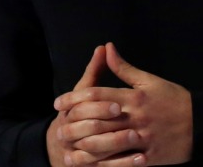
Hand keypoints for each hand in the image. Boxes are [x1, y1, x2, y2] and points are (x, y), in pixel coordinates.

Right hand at [48, 45, 127, 166]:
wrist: (61, 142)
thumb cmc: (78, 111)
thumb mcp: (84, 91)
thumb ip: (95, 71)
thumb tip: (105, 47)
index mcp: (71, 108)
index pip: (83, 105)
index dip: (100, 105)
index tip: (119, 105)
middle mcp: (70, 128)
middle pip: (88, 127)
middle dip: (108, 126)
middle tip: (131, 124)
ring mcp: (78, 148)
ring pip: (96, 149)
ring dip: (117, 145)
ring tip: (137, 139)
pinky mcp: (89, 164)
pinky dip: (123, 164)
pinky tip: (141, 159)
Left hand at [51, 42, 192, 166]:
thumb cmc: (175, 99)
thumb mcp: (149, 81)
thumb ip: (124, 68)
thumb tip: (106, 47)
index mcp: (133, 97)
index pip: (96, 95)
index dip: (74, 99)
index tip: (59, 103)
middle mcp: (136, 117)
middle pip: (99, 120)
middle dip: (76, 126)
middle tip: (58, 131)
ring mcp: (144, 138)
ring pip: (110, 144)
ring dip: (88, 149)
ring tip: (70, 153)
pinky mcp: (152, 156)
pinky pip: (128, 162)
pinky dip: (111, 165)